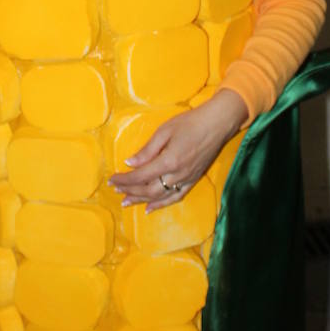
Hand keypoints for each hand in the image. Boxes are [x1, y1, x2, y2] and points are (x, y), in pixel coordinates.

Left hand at [109, 88, 247, 211]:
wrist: (218, 124)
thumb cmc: (190, 122)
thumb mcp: (165, 131)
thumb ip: (147, 150)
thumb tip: (130, 163)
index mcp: (168, 161)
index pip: (140, 175)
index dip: (124, 179)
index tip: (111, 179)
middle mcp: (177, 175)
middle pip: (149, 189)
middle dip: (130, 191)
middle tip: (116, 191)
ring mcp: (186, 179)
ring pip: (160, 196)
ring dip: (142, 200)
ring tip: (127, 202)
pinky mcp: (193, 180)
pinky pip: (175, 197)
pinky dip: (161, 204)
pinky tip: (150, 208)